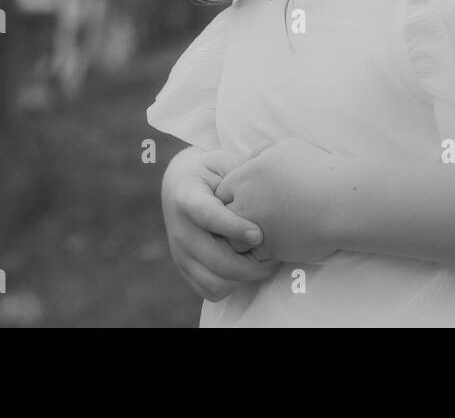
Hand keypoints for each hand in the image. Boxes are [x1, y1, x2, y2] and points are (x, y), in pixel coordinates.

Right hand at [160, 147, 280, 300]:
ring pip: (215, 281)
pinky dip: (233, 286)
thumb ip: (244, 170)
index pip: (207, 216)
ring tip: (266, 264)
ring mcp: (179, 253)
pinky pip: (210, 290)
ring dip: (245, 277)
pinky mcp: (184, 269)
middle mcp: (179, 229)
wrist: (181, 184)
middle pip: (216, 259)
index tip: (259, 235)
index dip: (233, 228)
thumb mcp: (224, 163)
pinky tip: (249, 269)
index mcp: (187, 196)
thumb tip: (273, 177)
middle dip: (251, 264)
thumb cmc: (212, 171)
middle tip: (276, 255)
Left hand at [214, 138, 342, 265]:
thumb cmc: (316, 170)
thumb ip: (262, 152)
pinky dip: (263, 255)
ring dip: (244, 240)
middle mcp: (246, 203)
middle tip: (250, 218)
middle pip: (223, 218)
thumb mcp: (286, 148)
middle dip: (234, 219)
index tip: (248, 198)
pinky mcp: (271, 249)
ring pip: (235, 241)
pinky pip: (255, 258)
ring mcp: (257, 228)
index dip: (233, 196)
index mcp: (245, 177)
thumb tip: (250, 159)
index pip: (221, 192)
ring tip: (262, 235)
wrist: (339, 200)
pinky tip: (278, 246)